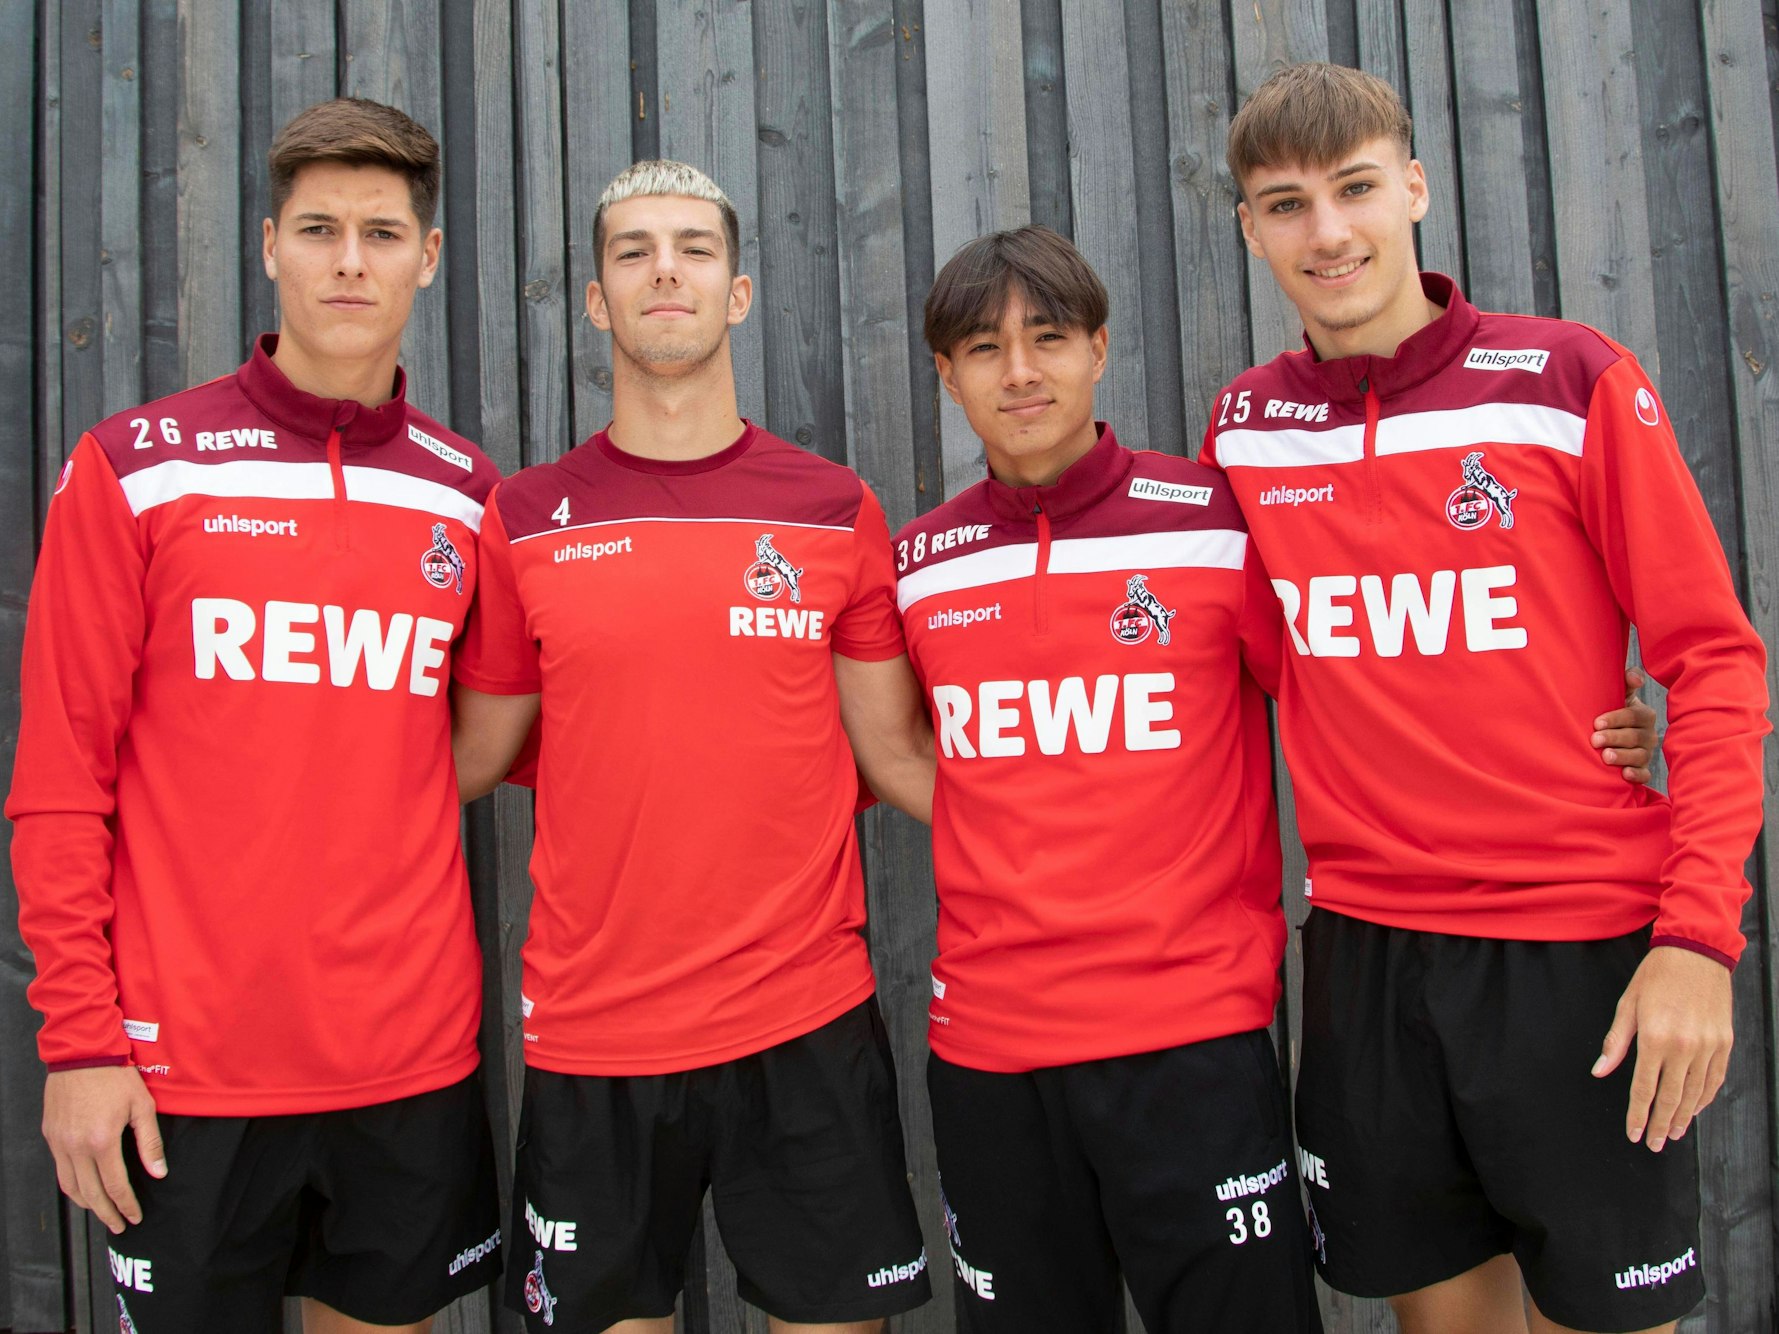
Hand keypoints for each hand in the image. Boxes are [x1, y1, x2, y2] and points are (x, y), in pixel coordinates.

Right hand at [42, 1065, 165, 1231]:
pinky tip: (84, 1189)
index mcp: (102, 1141)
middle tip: (119, 1226)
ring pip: (70, 1187)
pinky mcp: (50, 1136)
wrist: (82, 1053)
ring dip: (87, 1204)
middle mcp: (76, 1147)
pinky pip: (60, 1170)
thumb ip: (150, 1143)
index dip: (126, 1206)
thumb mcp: (142, 1106)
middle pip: (90, 1194)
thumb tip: (159, 1172)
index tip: (135, 1217)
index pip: (115, 1186)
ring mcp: (59, 1143)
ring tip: (102, 1212)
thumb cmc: (115, 1076)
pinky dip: (72, 1186)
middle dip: (106, 1214)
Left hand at [1592, 666, 1658, 784]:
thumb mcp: (1619, 695)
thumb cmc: (1613, 710)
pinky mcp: (1643, 769)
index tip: (1596, 723)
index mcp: (1644, 715)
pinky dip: (1636, 775)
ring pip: (1639, 756)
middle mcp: (1649, 734)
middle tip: (1594, 740)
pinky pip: (1644, 774)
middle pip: (1635, 737)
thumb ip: (1626, 683)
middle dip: (1614, 738)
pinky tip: (1624, 774)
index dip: (1616, 719)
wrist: (1611, 733)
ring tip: (1605, 757)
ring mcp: (1646, 753)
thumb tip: (1634, 677)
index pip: (1634, 716)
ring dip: (1623, 756)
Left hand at [1592, 945, 1732, 1150]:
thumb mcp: (1627, 1004)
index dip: (1638, 1114)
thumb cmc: (1657, 976)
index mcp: (1656, 1038)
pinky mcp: (1724, 1042)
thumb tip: (1600, 1070)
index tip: (1634, 1133)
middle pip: (1671, 1098)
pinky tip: (1695, 1109)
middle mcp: (1685, 1046)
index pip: (1644, 1088)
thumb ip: (1616, 1041)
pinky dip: (1705, 1098)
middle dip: (1661, 1124)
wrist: (1696, 952)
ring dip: (1683, 1117)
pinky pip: (1715, 1079)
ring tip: (1674, 1134)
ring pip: (1695, 1093)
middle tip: (1654, 1144)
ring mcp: (1708, 1046)